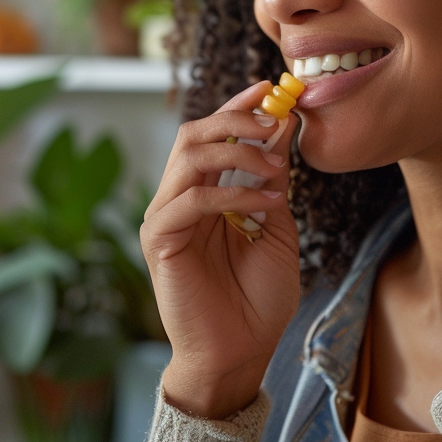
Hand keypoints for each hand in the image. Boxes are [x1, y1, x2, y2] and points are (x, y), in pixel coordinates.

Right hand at [141, 81, 300, 419]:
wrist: (241, 353)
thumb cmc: (257, 298)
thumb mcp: (275, 227)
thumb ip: (271, 182)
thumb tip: (281, 128)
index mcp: (204, 194)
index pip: (212, 136)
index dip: (237, 107)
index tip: (270, 88)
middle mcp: (178, 200)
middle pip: (193, 136)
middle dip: (234, 119)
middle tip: (274, 120)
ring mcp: (165, 219)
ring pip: (187, 159)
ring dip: (236, 153)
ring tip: (274, 170)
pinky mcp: (159, 242)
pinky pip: (190, 201)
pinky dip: (232, 194)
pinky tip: (265, 204)